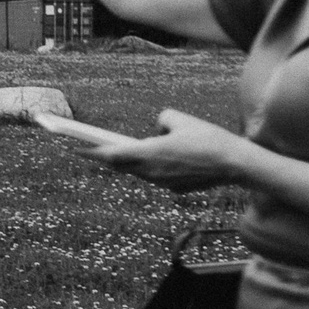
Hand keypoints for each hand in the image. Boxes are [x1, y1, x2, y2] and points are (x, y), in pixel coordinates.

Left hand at [78, 108, 248, 191]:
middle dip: (108, 156)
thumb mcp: (180, 119)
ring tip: (132, 150)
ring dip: (133, 162)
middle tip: (94, 147)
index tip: (73, 148)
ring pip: (139, 171)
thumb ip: (161, 120)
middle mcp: (151, 172)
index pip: (110, 154)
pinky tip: (163, 160)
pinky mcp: (175, 189)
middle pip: (121, 165)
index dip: (90, 152)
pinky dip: (154, 167)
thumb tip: (157, 129)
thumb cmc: (208, 138)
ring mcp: (162, 183)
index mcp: (148, 153)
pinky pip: (157, 176)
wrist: (235, 164)